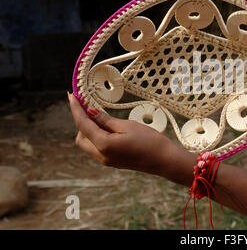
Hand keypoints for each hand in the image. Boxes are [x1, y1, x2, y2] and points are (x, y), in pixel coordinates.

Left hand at [67, 93, 185, 176]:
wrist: (164, 160)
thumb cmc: (149, 141)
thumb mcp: (127, 125)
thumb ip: (106, 120)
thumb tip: (90, 111)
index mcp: (104, 145)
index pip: (83, 125)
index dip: (76, 109)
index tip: (72, 96)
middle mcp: (101, 155)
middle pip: (81, 137)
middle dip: (82, 121)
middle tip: (91, 106)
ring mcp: (106, 160)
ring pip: (87, 143)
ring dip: (89, 129)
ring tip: (101, 116)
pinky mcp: (112, 161)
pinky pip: (97, 147)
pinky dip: (97, 136)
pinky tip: (107, 127)